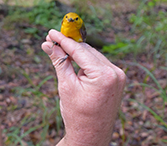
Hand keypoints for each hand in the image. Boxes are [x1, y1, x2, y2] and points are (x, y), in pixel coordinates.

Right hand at [41, 29, 125, 145]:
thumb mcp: (66, 86)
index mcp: (104, 75)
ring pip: (92, 56)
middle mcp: (115, 73)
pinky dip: (85, 61)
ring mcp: (118, 76)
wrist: (90, 136)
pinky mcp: (116, 79)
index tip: (51, 32)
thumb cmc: (77, 115)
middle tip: (50, 40)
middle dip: (68, 46)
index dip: (63, 40)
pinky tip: (72, 60)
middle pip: (87, 51)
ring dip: (76, 53)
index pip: (80, 51)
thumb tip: (48, 44)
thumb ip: (59, 61)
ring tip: (57, 50)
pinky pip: (98, 63)